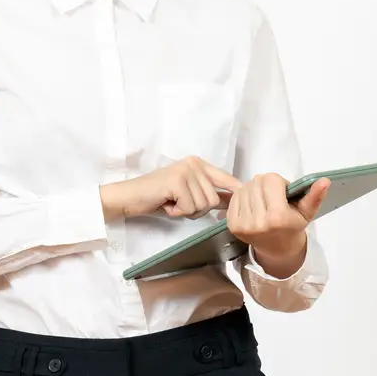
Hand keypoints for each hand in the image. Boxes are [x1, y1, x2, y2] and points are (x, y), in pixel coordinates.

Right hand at [99, 156, 241, 220]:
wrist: (130, 197)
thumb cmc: (159, 197)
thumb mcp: (188, 194)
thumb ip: (209, 194)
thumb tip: (234, 200)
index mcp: (199, 164)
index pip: (225, 178)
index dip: (235, 191)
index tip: (245, 194)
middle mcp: (194, 163)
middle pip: (214, 199)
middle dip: (198, 209)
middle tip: (179, 204)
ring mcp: (186, 171)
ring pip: (203, 205)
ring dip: (187, 211)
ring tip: (172, 203)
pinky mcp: (177, 181)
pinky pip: (190, 207)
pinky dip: (178, 212)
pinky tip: (166, 203)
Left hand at [227, 173, 329, 275]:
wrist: (277, 250)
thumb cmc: (292, 227)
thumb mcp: (307, 212)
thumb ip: (315, 196)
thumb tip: (324, 180)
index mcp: (278, 217)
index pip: (271, 179)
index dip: (279, 182)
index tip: (283, 193)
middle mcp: (258, 221)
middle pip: (257, 182)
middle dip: (266, 185)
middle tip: (273, 197)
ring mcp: (243, 224)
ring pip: (244, 187)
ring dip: (254, 190)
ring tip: (263, 201)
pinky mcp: (232, 225)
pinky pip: (235, 197)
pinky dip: (243, 197)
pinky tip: (253, 206)